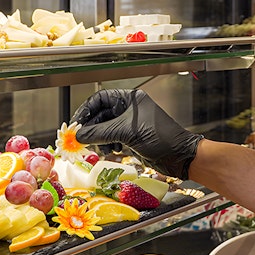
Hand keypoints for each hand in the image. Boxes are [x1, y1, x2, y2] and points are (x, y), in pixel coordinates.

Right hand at [71, 89, 203, 179]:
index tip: (76, 123)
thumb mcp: (126, 133)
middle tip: (81, 139)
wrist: (179, 156)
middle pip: (101, 114)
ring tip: (101, 147)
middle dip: (91, 128)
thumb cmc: (160, 138)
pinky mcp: (131, 137)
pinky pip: (112, 138)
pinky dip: (108, 145)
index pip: (100, 98)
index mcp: (130, 99)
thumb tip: (79, 135)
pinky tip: (112, 151)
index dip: (86, 110)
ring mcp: (130, 124)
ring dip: (99, 138)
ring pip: (105, 128)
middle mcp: (129, 109)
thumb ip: (101, 133)